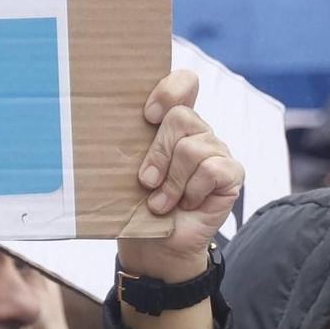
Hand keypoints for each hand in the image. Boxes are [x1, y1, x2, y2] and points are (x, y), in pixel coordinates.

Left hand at [117, 70, 243, 281]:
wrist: (155, 245)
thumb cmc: (136, 204)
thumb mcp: (124, 171)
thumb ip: (125, 145)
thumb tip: (97, 127)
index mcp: (171, 123)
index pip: (184, 83)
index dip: (169, 90)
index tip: (148, 116)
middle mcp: (198, 131)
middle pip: (181, 117)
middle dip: (157, 154)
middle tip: (146, 182)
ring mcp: (218, 151)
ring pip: (192, 148)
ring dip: (171, 182)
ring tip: (162, 202)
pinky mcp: (232, 173)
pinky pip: (211, 169)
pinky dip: (191, 191)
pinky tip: (186, 204)